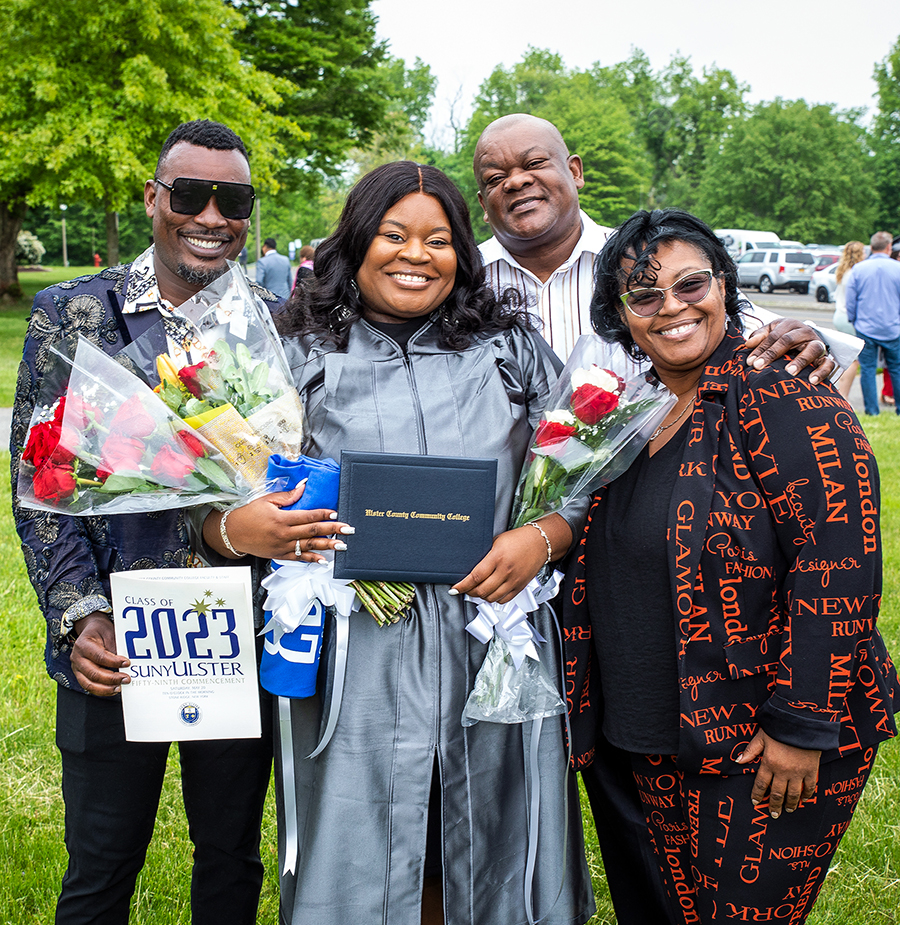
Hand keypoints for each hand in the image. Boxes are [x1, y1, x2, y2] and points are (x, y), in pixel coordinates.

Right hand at [71, 612, 129, 695]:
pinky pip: (88, 686)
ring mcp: (76, 668)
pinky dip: (101, 691)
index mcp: (83, 644)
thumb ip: (115, 647)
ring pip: (88, 684)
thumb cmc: (100, 631)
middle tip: (126, 679)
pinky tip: (113, 690)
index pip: (99, 656)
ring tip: (120, 687)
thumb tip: (126, 663)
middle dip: (111, 678)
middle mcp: (76, 657)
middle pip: (93, 673)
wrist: (90, 630)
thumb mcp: (109, 632)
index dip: (114, 662)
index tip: (127, 663)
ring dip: (106, 688)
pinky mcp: (80, 675)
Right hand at [207, 484, 352, 562]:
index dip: (323, 515)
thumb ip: (288, 496)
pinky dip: (311, 559)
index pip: (307, 516)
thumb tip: (304, 486)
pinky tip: (324, 561)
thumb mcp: (267, 500)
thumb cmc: (249, 514)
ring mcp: (282, 547)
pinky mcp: (279, 555)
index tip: (336, 513)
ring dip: (327, 546)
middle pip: (312, 532)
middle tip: (348, 529)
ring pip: (309, 546)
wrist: (233, 533)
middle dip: (333, 530)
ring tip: (342, 545)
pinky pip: (298, 558)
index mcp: (281, 519)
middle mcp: (283, 534)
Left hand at [450, 515, 570, 603]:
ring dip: (481, 597)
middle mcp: (505, 571)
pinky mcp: (520, 587)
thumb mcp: (496, 542)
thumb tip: (469, 568)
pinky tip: (490, 593)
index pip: (475, 576)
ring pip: (491, 597)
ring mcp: (514, 581)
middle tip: (463, 590)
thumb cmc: (517, 539)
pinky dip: (494, 599)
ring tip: (476, 591)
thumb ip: (484, 556)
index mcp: (497, 557)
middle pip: (482, 590)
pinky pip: (504, 600)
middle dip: (469, 592)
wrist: (539, 542)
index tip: (455, 589)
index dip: (463, 585)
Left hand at [736, 729, 820, 817]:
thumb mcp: (761, 737)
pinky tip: (804, 799)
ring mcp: (798, 772)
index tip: (755, 803)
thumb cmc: (779, 728)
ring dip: (790, 804)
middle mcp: (783, 771)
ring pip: (793, 794)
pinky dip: (807, 795)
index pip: (761, 784)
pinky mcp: (811, 770)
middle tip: (774, 814)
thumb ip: (750, 751)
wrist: (801, 723)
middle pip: (778, 793)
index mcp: (769, 763)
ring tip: (788, 810)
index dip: (758, 795)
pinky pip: (810, 787)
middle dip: (774, 805)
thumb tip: (738, 761)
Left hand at [745, 319, 836, 384]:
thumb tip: (748, 344)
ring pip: (812, 349)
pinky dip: (822, 371)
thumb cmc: (782, 337)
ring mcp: (817, 344)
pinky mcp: (826, 356)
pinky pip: (829, 363)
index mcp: (789, 325)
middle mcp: (805, 332)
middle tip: (760, 366)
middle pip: (788, 340)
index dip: (761, 349)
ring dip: (800, 361)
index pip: (773, 336)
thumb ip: (759, 336)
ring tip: (789, 372)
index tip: (751, 362)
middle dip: (772, 354)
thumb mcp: (770, 332)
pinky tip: (812, 381)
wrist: (804, 340)